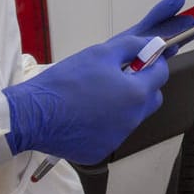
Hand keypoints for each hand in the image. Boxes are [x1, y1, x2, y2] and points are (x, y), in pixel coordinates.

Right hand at [3, 0, 191, 163]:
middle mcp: (132, 119)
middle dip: (142, 85)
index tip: (141, 58)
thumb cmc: (65, 82)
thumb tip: (150, 44)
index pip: (161, 74)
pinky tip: (84, 114)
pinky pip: (112, 133)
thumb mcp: (100, 53)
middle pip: (151, 99)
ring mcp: (117, 138)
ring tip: (95, 95)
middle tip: (119, 76)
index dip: (152, 62)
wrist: (32, 114)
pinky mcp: (100, 150)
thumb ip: (131, 46)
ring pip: (131, 117)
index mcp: (136, 94)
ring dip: (122, 105)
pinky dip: (104, 124)